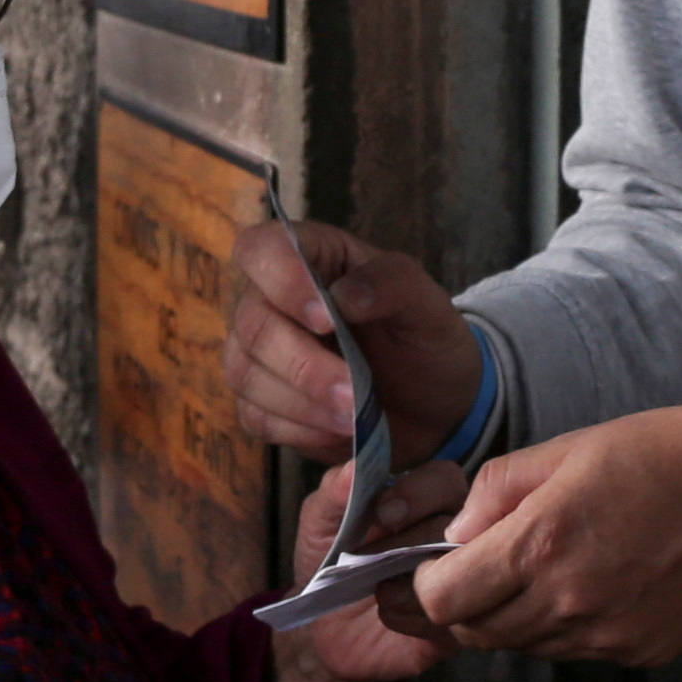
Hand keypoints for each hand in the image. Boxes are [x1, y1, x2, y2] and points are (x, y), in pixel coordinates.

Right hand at [226, 220, 483, 466]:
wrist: (436, 407)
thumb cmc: (426, 342)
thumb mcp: (429, 305)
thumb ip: (393, 284)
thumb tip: (343, 295)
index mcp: (311, 258)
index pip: (261, 248)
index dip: (281, 279)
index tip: (325, 320)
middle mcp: (273, 301)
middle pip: (251, 324)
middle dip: (302, 365)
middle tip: (353, 394)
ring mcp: (261, 354)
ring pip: (245, 374)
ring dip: (301, 403)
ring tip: (354, 419)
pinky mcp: (262, 403)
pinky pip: (256, 417)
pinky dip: (299, 430)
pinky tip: (340, 432)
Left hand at [267, 455, 469, 681]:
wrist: (328, 631)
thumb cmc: (330, 566)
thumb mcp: (320, 525)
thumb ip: (334, 492)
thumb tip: (353, 469)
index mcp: (426, 499)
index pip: (444, 479)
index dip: (419, 492)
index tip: (383, 513)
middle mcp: (456, 533)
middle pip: (459, 524)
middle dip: (411, 541)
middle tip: (371, 560)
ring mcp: (466, 579)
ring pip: (464, 571)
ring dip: (415, 582)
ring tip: (379, 592)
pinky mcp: (464, 623)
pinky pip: (459, 617)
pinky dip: (418, 616)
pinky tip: (390, 615)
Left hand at [403, 399, 681, 669]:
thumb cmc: (675, 453)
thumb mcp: (571, 448)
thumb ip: (498, 492)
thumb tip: (458, 533)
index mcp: (542, 545)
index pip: (442, 600)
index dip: (414, 592)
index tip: (409, 577)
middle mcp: (568, 603)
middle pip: (476, 633)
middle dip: (458, 607)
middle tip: (464, 575)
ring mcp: (607, 637)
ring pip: (524, 646)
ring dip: (511, 616)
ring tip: (538, 568)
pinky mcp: (640, 653)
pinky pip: (575, 650)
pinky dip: (564, 625)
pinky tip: (591, 581)